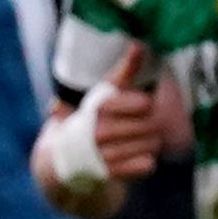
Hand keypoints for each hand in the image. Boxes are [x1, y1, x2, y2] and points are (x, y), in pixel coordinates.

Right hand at [94, 49, 163, 179]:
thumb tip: (138, 44)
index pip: (127, 104)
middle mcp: (97, 131)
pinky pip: (143, 166)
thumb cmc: (94, 118)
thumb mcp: (105, 92)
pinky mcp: (109, 174)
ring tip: (149, 138)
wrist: (63, 158)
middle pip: (145, 124)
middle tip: (153, 121)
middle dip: (154, 122)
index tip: (147, 103)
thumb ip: (124, 70)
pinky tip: (143, 156)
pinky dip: (147, 161)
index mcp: (95, 108)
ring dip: (153, 141)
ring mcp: (103, 154)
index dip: (139, 103)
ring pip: (147, 145)